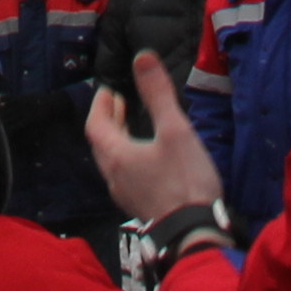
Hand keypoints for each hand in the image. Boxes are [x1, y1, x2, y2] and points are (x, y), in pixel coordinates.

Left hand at [87, 52, 225, 226]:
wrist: (195, 234)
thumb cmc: (184, 181)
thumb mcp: (175, 131)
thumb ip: (158, 94)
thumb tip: (142, 57)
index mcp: (117, 156)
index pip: (96, 125)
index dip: (100, 105)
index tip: (109, 90)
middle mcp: (115, 176)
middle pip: (102, 143)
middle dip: (108, 120)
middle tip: (119, 102)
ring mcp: (126, 195)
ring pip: (113, 161)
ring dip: (117, 139)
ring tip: (131, 125)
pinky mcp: (140, 207)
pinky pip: (125, 175)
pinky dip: (128, 156)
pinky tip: (147, 157)